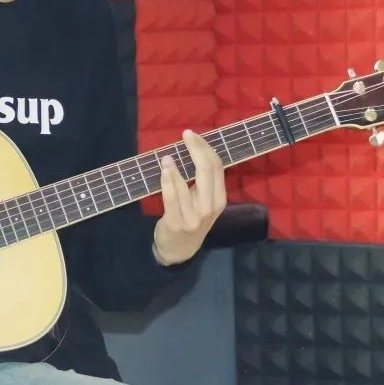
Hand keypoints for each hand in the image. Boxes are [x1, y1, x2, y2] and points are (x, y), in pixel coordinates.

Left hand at [153, 130, 226, 265]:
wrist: (180, 250)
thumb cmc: (192, 219)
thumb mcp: (204, 202)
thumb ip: (204, 181)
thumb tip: (195, 148)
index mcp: (219, 199)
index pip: (217, 167)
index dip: (206, 148)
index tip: (193, 135)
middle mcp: (210, 207)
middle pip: (206, 170)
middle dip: (196, 149)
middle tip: (186, 134)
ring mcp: (194, 216)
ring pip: (187, 183)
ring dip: (176, 166)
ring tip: (167, 155)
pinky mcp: (176, 222)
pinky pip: (172, 197)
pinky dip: (168, 180)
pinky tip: (164, 169)